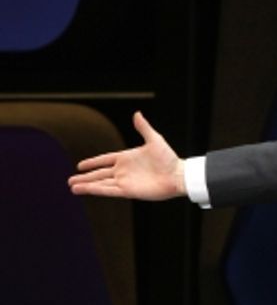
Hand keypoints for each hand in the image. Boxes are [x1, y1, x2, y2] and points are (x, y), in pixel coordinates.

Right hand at [68, 111, 185, 200]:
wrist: (177, 176)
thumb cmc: (169, 158)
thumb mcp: (155, 140)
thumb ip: (143, 128)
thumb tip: (137, 114)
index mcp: (127, 158)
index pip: (105, 160)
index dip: (93, 162)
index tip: (80, 165)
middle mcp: (123, 170)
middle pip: (99, 174)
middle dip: (85, 177)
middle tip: (70, 180)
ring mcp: (125, 181)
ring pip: (101, 183)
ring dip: (87, 185)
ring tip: (72, 187)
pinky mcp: (128, 191)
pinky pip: (108, 190)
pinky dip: (96, 190)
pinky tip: (84, 190)